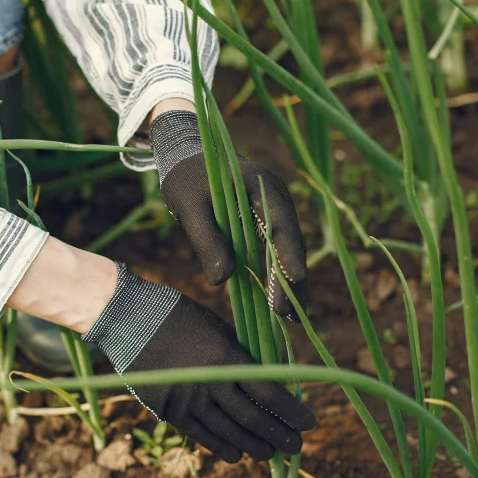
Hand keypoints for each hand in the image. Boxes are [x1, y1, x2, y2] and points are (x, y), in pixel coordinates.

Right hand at [83, 264, 315, 461]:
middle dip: (279, 435)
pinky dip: (222, 448)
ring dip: (255, 446)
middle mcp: (210, 383)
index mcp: (226, 358)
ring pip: (229, 433)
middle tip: (296, 446)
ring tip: (271, 454)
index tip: (309, 422)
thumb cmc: (181, 317)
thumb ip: (244, 356)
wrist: (129, 320)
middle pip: (253, 419)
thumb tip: (275, 378)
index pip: (269, 393)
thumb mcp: (219, 329)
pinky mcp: (169, 411)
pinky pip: (201, 436)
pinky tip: (238, 455)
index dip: (292, 412)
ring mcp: (188, 400)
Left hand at [149, 110, 307, 317]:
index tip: (292, 284)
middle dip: (293, 280)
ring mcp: (275, 207)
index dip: (288, 256)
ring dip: (290, 282)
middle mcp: (276, 196)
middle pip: (291, 241)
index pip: (281, 224)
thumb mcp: (188, 207)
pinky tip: (278, 301)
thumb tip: (222, 281)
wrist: (187, 157)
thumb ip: (206, 240)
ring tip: (292, 319)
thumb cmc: (185, 180)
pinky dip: (278, 273)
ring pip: (288, 248)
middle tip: (290, 317)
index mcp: (260, 185)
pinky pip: (277, 248)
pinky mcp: (267, 219)